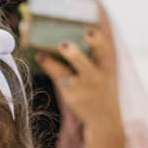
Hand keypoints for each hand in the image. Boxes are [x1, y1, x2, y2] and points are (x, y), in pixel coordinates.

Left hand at [38, 15, 124, 147]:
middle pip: (86, 64)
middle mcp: (97, 77)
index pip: (104, 50)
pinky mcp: (73, 96)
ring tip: (42, 54)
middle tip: (64, 44)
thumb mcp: (103, 68)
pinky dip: (48, 66)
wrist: (105, 119)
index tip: (89, 31)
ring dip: (54, 64)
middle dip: (74, 55)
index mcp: (107, 65)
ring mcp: (84, 88)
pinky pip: (58, 80)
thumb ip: (91, 50)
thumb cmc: (99, 84)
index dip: (97, 40)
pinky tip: (40, 56)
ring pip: (68, 75)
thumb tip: (65, 28)